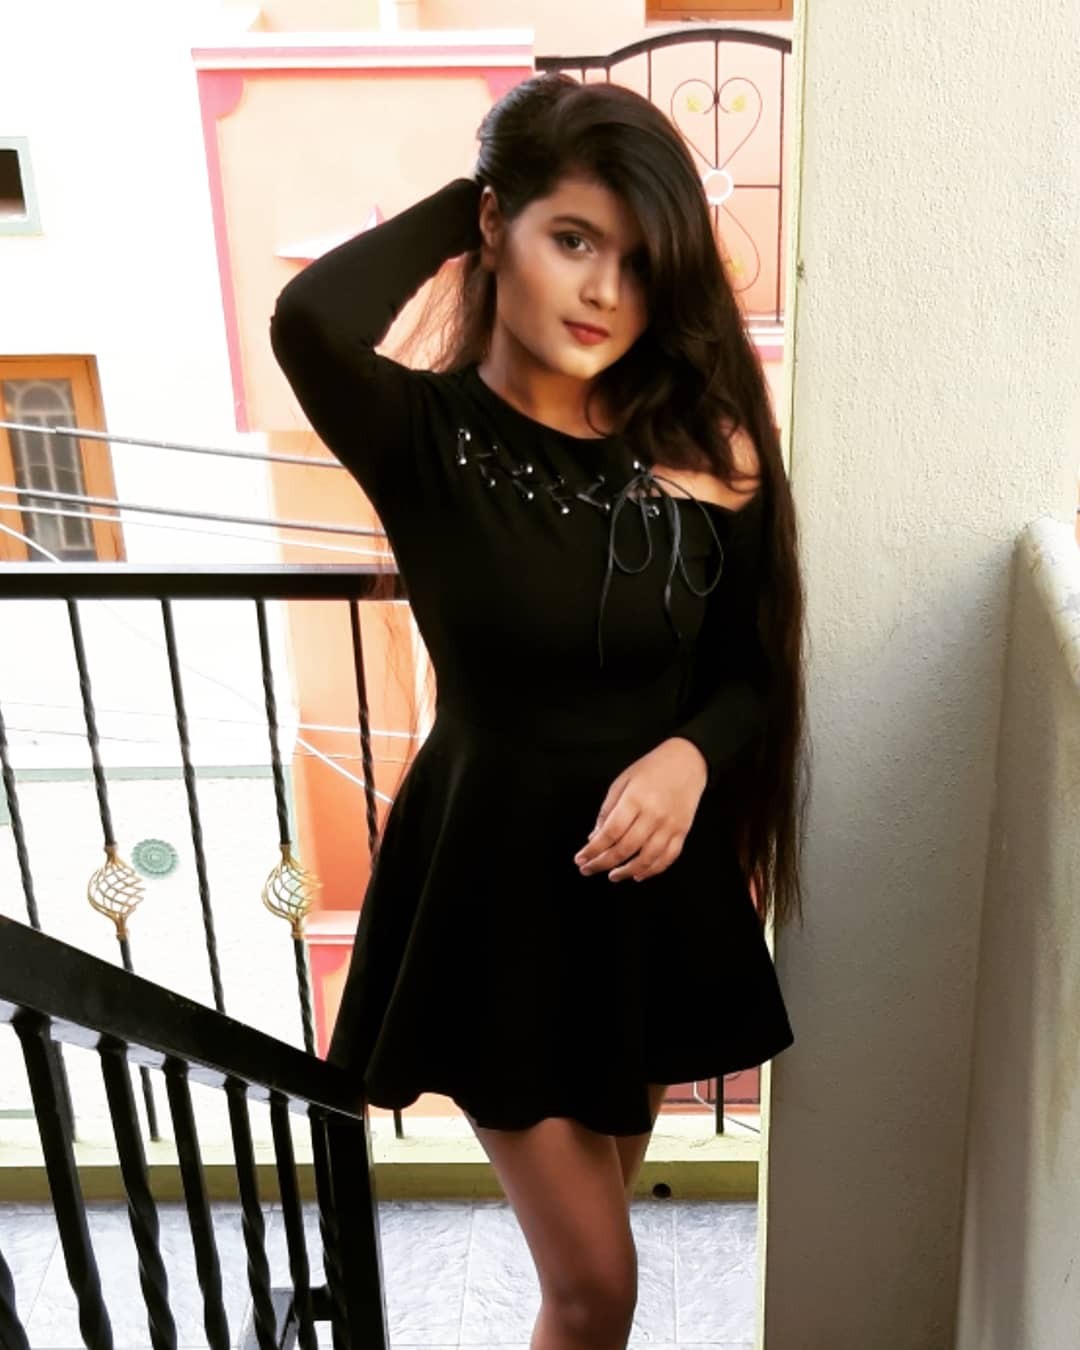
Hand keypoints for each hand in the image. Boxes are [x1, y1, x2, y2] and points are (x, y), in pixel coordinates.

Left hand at [573, 737, 708, 882]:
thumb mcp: (622, 782)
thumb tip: (594, 838)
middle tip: (588, 869)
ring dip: (627, 871)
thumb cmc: (651, 769)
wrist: (687, 761)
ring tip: (612, 876)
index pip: (610, 832)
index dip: (593, 849)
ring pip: (647, 858)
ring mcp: (670, 825)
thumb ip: (607, 810)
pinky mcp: (682, 832)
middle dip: (603, 863)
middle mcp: (653, 815)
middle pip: (625, 848)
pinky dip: (652, 870)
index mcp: (635, 799)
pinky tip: (639, 875)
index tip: (580, 859)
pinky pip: (667, 858)